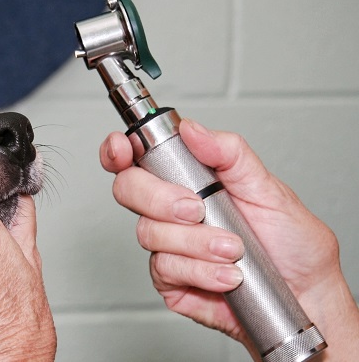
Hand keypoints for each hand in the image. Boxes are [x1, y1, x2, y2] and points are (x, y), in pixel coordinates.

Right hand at [101, 119, 358, 357]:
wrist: (305, 294)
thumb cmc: (291, 243)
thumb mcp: (267, 187)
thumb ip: (229, 153)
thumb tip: (192, 129)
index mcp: (188, 179)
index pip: (137, 156)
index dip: (118, 150)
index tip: (123, 147)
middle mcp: (170, 210)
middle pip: (128, 189)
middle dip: (159, 197)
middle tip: (196, 208)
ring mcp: (168, 244)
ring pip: (150, 232)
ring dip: (196, 242)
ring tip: (233, 249)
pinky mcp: (170, 279)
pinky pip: (166, 268)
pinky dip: (201, 270)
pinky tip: (226, 274)